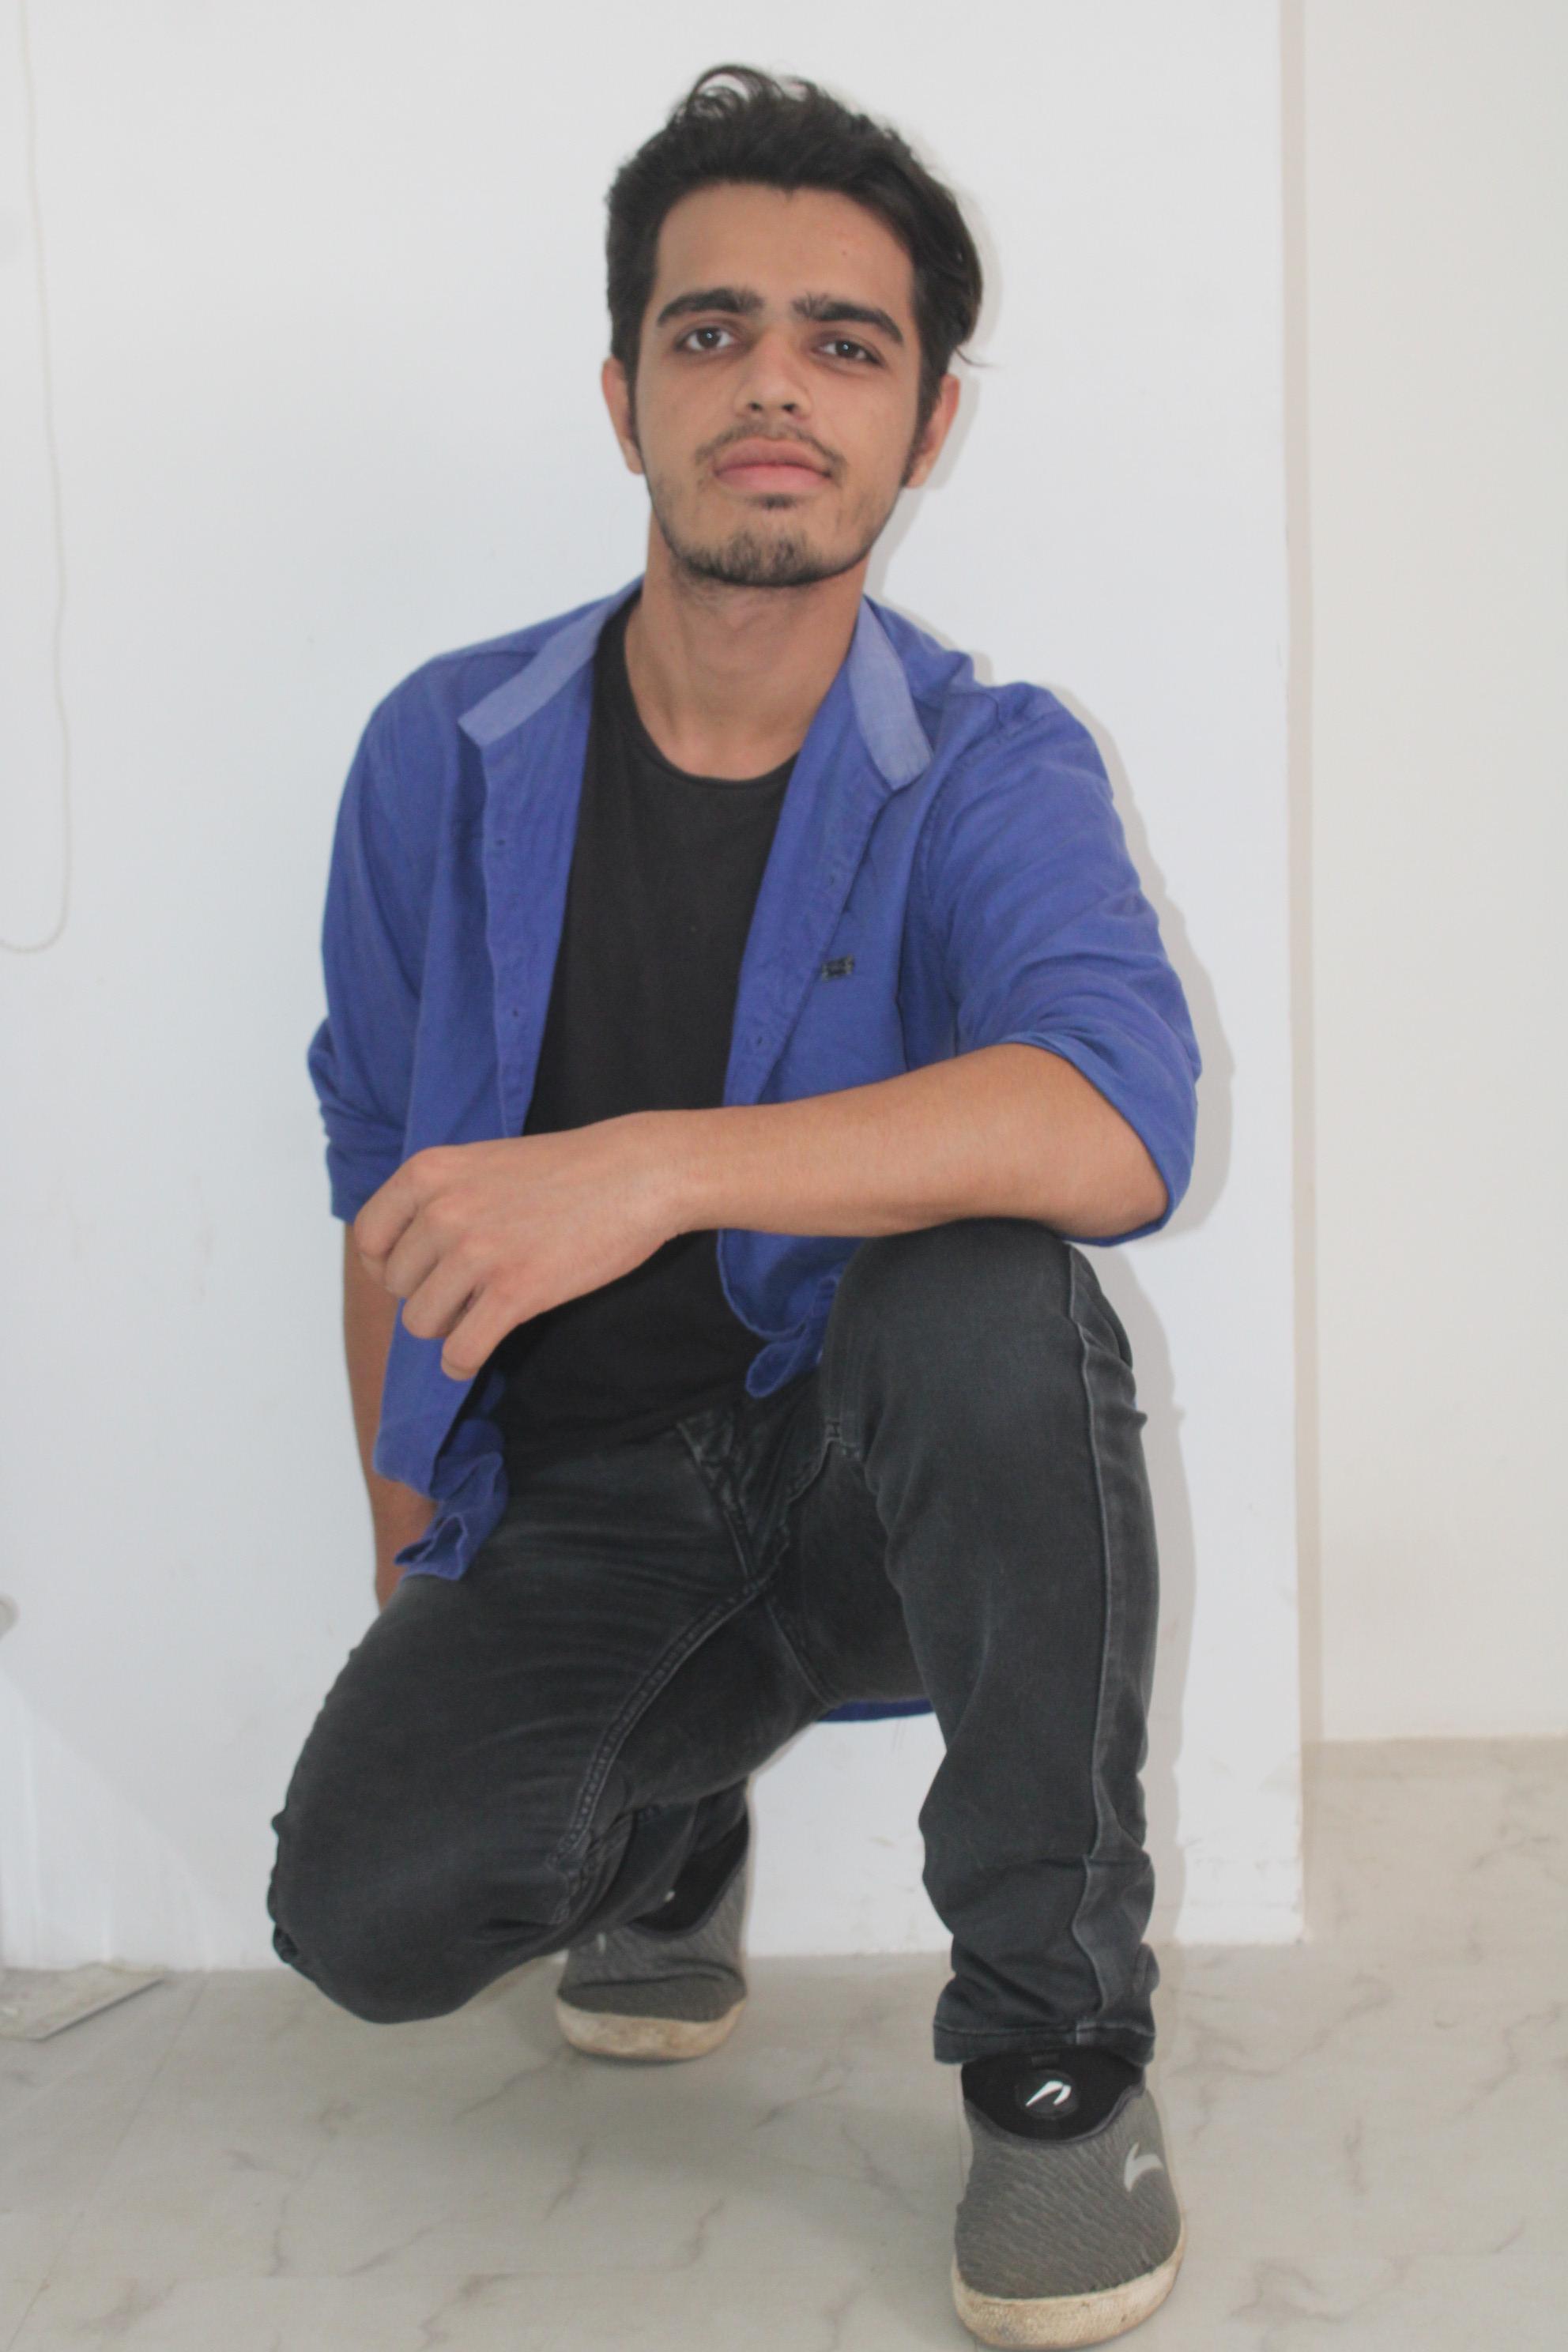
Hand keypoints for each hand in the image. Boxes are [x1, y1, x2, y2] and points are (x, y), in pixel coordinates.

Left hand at [352, 1114, 683, 1382]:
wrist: (636, 1173)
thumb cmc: (566, 1170)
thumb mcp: (482, 1163)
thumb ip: (439, 1198)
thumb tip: (404, 1258)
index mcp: (428, 1172)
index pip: (368, 1239)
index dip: (386, 1266)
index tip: (416, 1275)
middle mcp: (441, 1210)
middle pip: (396, 1286)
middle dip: (428, 1294)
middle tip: (468, 1289)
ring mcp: (476, 1252)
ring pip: (422, 1323)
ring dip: (447, 1328)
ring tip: (478, 1314)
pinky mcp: (513, 1292)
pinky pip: (461, 1351)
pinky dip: (461, 1364)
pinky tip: (475, 1356)